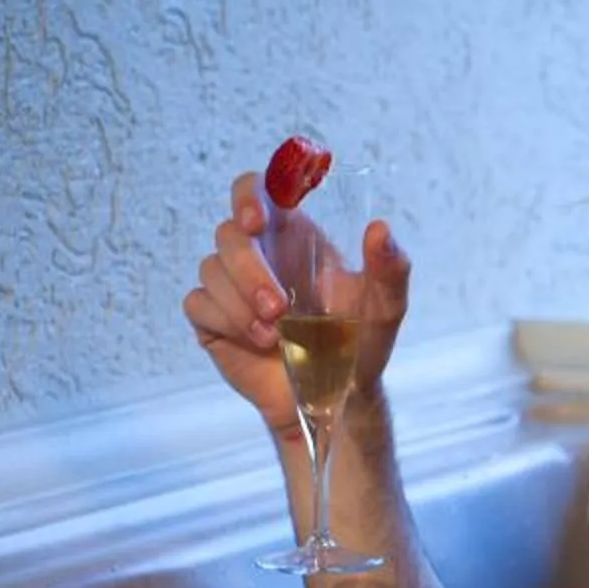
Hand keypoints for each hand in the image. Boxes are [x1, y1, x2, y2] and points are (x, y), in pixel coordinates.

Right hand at [185, 170, 411, 432]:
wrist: (336, 397)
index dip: (248, 194)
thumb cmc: (360, 344)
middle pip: (228, 233)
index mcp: (295, 236)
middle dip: (250, 269)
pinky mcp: (212, 317)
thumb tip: (381, 229)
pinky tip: (258, 342)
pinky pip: (198, 302)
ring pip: (210, 268)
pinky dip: (227, 321)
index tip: (257, 219)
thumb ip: (390, 268)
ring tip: (276, 334)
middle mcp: (259, 253)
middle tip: (279, 307)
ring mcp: (230, 285)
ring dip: (241, 302)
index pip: (258, 190)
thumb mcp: (386, 308)